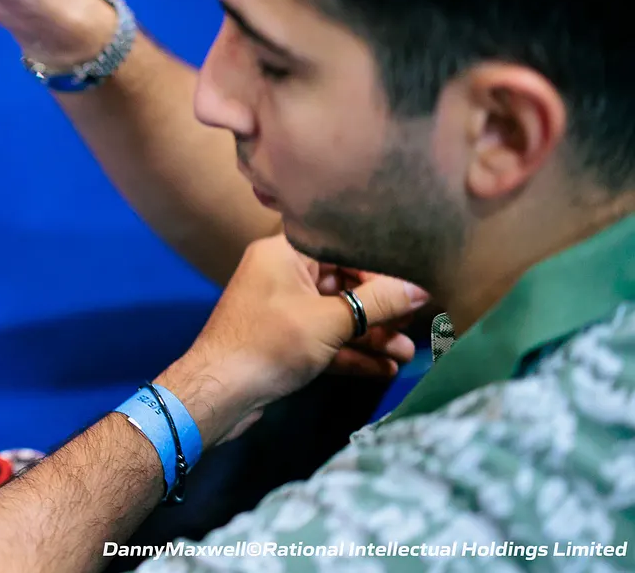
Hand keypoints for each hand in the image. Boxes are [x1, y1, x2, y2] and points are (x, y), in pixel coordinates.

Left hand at [157, 235, 428, 445]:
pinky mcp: (283, 341)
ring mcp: (281, 309)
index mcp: (284, 253)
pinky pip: (325, 340)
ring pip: (337, 316)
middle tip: (415, 326)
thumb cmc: (271, 343)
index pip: (343, 247)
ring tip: (407, 354)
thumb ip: (377, 303)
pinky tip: (385, 369)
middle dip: (381, 309)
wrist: (220, 393)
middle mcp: (281, 274)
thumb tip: (421, 289)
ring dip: (372, 335)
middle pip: (343, 283)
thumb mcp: (331, 320)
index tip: (415, 290)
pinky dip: (352, 352)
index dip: (381, 269)